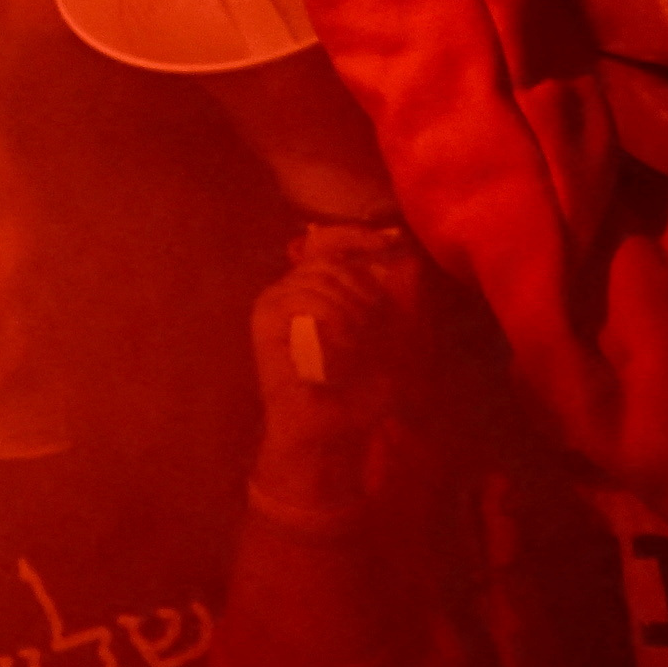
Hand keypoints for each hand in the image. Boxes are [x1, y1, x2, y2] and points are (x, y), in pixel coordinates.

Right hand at [250, 220, 433, 517]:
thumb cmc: (360, 391)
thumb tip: (402, 254)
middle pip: (331, 261)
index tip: (387, 241)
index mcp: (318, 291)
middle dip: (363, 290)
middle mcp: (292, 290)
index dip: (355, 236)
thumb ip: (389, 302)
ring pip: (320, 278)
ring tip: (358, 344)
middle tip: (375, 327)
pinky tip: (342, 345)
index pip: (329, 243)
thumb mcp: (389, 342)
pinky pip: (303, 298)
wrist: (328, 429)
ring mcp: (275, 302)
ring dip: (351, 309)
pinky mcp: (265, 319)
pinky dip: (331, 319)